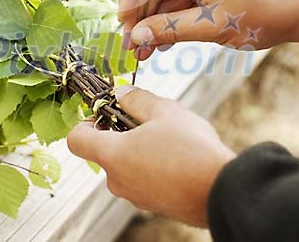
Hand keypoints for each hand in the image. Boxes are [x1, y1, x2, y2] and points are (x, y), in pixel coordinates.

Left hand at [67, 85, 234, 227]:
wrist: (222, 192)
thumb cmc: (191, 150)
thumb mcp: (163, 111)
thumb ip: (135, 99)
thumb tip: (119, 93)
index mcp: (113, 155)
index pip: (76, 139)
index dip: (86, 121)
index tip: (107, 111)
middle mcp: (118, 180)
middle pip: (103, 150)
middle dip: (120, 130)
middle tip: (147, 118)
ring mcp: (135, 196)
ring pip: (125, 163)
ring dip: (138, 146)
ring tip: (168, 136)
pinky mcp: (153, 204)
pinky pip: (142, 177)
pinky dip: (151, 163)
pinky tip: (177, 155)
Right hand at [118, 0, 298, 59]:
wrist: (294, 15)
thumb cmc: (262, 12)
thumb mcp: (213, 24)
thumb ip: (171, 28)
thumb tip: (138, 35)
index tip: (125, 20)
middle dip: (140, 16)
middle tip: (131, 44)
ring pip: (163, 3)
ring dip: (151, 26)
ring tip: (141, 52)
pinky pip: (176, 11)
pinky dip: (166, 28)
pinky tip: (157, 46)